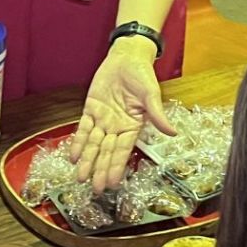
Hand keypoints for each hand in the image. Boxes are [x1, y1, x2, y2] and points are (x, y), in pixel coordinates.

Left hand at [68, 38, 175, 194]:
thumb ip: (158, 115)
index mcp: (133, 126)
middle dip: (100, 169)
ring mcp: (103, 119)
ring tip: (80, 177)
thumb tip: (172, 133)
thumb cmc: (142, 75)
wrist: (127, 57)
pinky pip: (83, 128)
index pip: (123, 151)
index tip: (112, 183)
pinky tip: (73, 155)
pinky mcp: (91, 109)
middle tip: (95, 188)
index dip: (116, 167)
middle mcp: (117, 126)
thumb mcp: (151, 95)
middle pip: (106, 152)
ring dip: (87, 160)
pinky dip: (78, 142)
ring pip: (93, 143)